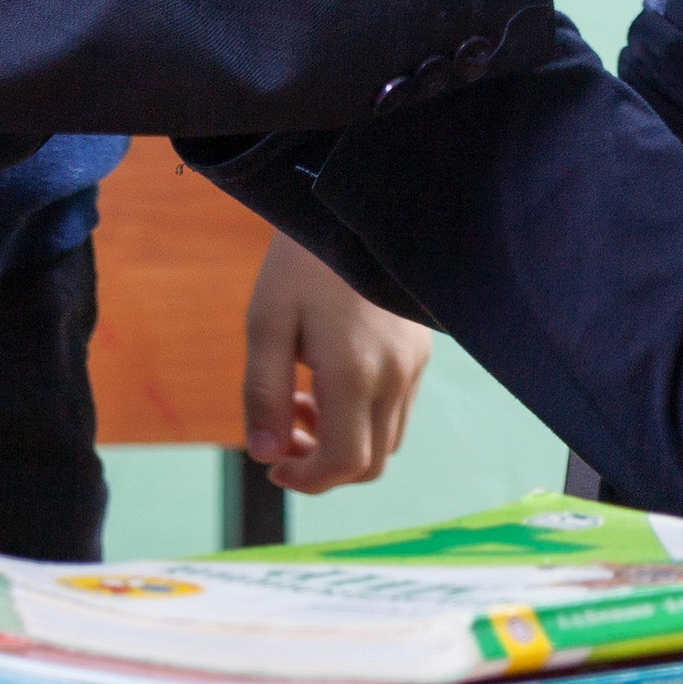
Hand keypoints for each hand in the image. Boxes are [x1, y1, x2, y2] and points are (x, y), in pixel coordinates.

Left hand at [243, 232, 430, 493]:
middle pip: (370, 463)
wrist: (352, 204)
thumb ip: (264, 393)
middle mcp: (395, 374)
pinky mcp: (419, 348)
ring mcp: (413, 362)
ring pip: (386, 439)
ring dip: (342, 442)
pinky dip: (362, 416)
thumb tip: (263, 455)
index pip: (345, 463)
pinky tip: (328, 380)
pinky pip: (397, 407)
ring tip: (300, 402)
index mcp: (356, 372)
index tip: (272, 464)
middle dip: (322, 466)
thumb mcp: (267, 321)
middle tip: (281, 435)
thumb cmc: (302, 261)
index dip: (306, 479)